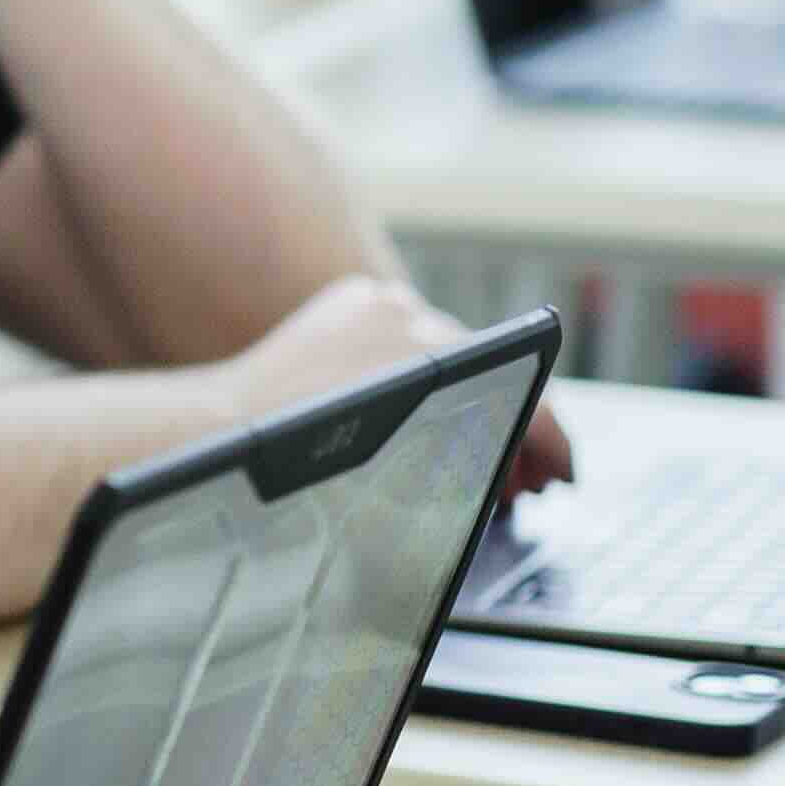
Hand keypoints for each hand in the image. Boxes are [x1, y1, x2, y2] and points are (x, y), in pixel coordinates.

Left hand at [223, 273, 573, 492]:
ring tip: (464, 450)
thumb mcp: (408, 489)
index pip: (532, 403)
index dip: (553, 444)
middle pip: (492, 376)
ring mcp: (390, 305)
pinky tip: (411, 411)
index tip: (560, 472)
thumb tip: (505, 476)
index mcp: (451, 378)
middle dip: (508, 430)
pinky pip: (398, 333)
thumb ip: (468, 471)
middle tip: (517, 480)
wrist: (224, 432)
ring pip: (448, 352)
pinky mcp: (356, 297)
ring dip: (462, 396)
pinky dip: (411, 368)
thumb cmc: (306, 480)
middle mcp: (428, 328)